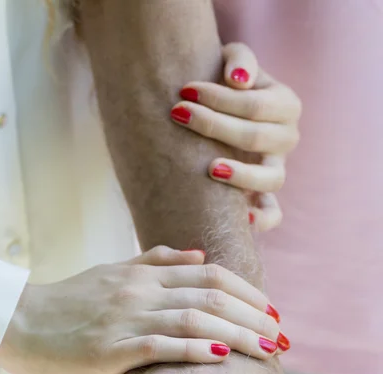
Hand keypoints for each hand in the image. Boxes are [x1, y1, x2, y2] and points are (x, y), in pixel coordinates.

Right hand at [0, 246, 287, 373]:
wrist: (20, 322)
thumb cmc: (69, 302)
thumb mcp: (114, 272)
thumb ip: (157, 262)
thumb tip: (199, 255)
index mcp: (145, 273)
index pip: (210, 274)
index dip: (247, 292)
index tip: (272, 312)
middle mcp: (141, 290)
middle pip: (211, 295)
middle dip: (254, 316)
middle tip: (282, 336)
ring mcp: (126, 317)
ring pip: (194, 318)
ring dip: (237, 333)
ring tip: (267, 348)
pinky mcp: (110, 348)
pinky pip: (160, 344)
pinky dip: (193, 348)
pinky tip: (220, 355)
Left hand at [171, 43, 301, 231]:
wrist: (216, 115)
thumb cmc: (222, 84)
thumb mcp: (232, 62)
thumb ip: (239, 60)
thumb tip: (237, 81)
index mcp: (285, 105)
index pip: (256, 105)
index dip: (220, 98)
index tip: (184, 90)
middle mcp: (286, 138)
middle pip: (257, 138)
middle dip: (215, 126)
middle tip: (179, 115)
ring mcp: (276, 170)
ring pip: (272, 179)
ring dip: (242, 176)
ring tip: (212, 169)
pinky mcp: (264, 197)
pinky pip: (272, 214)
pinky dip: (261, 220)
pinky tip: (241, 218)